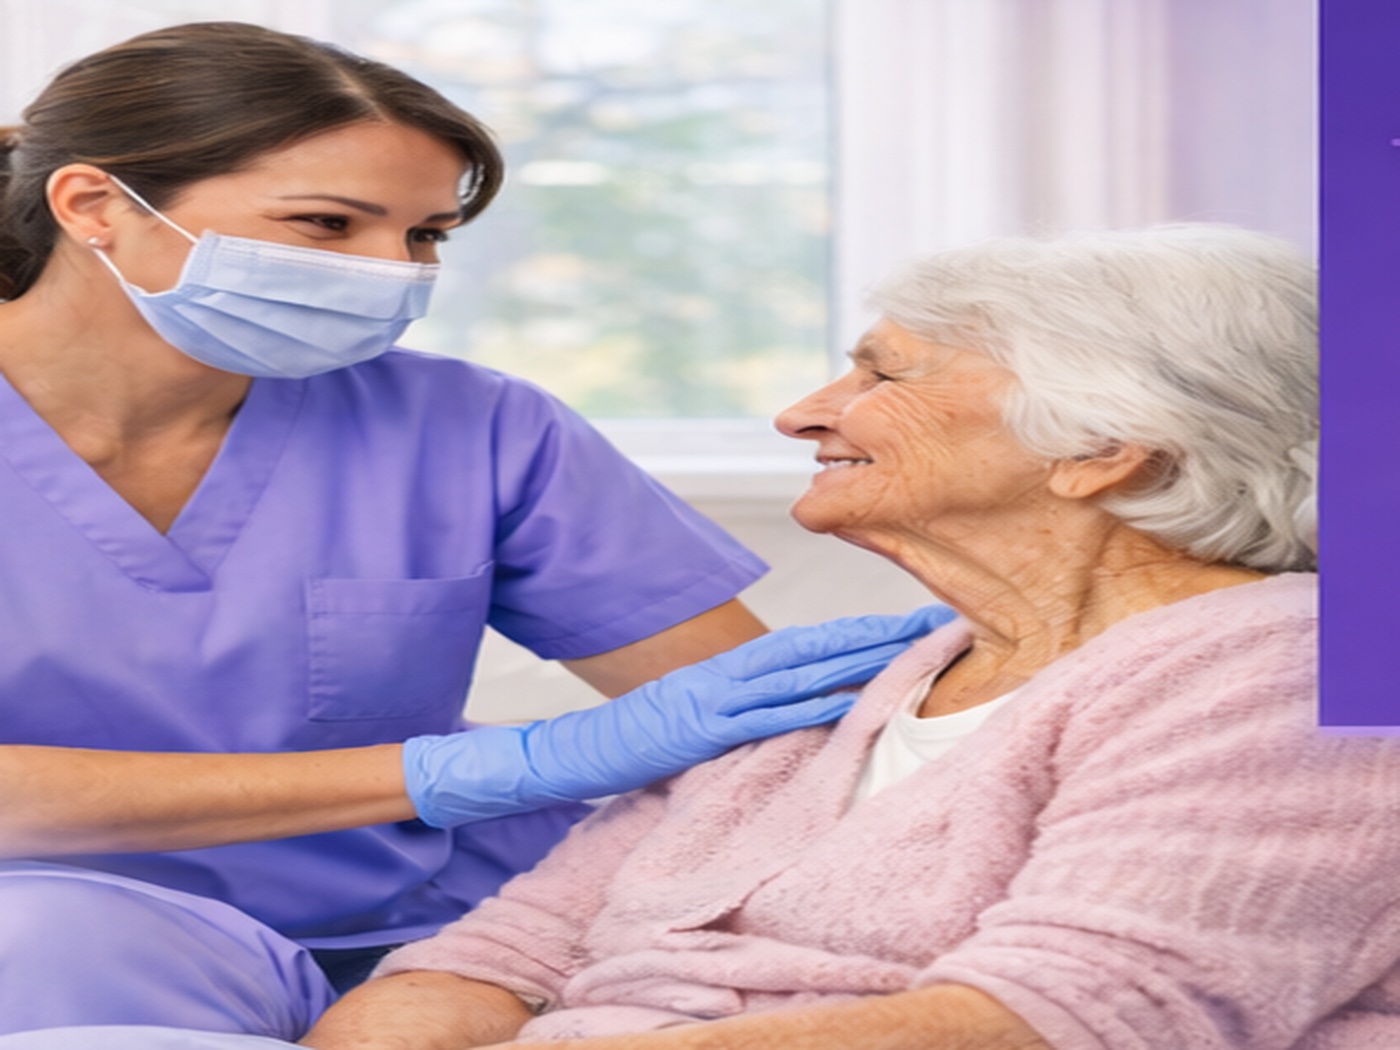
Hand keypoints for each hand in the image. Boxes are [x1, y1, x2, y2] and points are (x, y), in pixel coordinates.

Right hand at [404, 604, 954, 826]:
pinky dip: (810, 705)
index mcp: (733, 669)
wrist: (585, 750)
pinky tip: (849, 698)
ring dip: (859, 659)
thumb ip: (745, 704)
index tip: (909, 626)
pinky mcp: (706, 726)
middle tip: (935, 623)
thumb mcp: (701, 712)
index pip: (809, 644)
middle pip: (818, 646)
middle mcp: (732, 673)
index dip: (861, 633)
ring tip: (910, 650)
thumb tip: (794, 705)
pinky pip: (766, 714)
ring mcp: (720, 697)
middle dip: (878, 635)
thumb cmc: (644, 736)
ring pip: (801, 671)